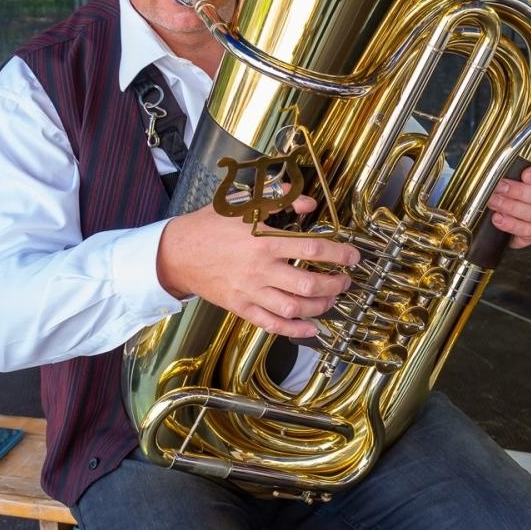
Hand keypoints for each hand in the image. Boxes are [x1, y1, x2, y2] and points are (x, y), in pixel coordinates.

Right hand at [156, 195, 360, 338]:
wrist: (178, 252)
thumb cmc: (210, 225)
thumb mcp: (243, 202)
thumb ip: (278, 199)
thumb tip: (309, 202)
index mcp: (263, 239)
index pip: (312, 248)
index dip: (338, 253)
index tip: (353, 256)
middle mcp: (260, 268)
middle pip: (308, 284)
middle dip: (335, 284)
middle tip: (345, 280)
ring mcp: (250, 291)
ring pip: (294, 308)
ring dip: (320, 306)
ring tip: (332, 299)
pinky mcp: (241, 307)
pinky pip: (272, 324)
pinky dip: (295, 330)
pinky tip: (311, 328)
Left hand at [488, 160, 530, 249]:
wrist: (505, 216)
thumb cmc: (510, 189)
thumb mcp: (513, 174)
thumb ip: (512, 169)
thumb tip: (497, 169)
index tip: (526, 175)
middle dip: (518, 192)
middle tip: (499, 188)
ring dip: (511, 207)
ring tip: (494, 202)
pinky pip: (528, 231)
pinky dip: (510, 224)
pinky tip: (498, 218)